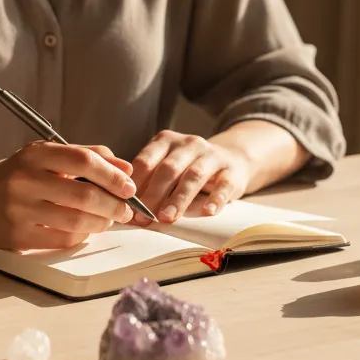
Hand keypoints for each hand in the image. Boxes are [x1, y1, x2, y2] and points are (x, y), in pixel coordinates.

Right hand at [0, 141, 136, 249]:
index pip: (84, 160)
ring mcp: (19, 210)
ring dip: (102, 222)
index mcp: (35, 154)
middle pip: (84, 194)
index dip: (112, 175)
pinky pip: (61, 239)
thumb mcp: (46, 156)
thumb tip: (125, 169)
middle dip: (114, 204)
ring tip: (109, 220)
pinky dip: (82, 235)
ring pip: (76, 220)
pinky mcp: (16, 237)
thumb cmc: (19, 174)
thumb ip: (87, 155)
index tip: (128, 186)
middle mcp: (25, 180)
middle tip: (125, 209)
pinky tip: (85, 229)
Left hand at [130, 130, 249, 223]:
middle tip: (143, 216)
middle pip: (168, 169)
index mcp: (166, 141)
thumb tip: (127, 210)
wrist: (232, 159)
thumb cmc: (190, 169)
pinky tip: (208, 212)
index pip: (146, 160)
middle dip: (154, 194)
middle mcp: (189, 144)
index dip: (135, 184)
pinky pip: (223, 185)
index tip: (127, 206)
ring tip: (167, 218)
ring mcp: (211, 156)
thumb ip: (150, 184)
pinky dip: (215, 199)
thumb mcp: (168, 169)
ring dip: (178, 199)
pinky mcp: (231, 171)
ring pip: (193, 176)